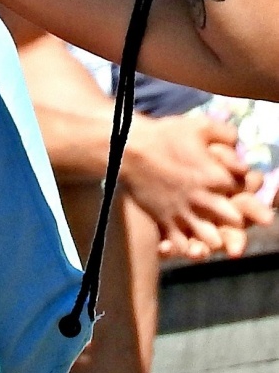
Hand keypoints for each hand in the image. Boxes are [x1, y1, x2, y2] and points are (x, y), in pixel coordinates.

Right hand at [123, 113, 272, 257]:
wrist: (127, 149)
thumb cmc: (164, 135)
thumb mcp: (201, 125)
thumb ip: (227, 134)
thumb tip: (240, 145)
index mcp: (216, 176)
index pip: (246, 193)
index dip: (246, 193)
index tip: (239, 191)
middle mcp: (204, 198)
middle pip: (234, 221)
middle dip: (237, 221)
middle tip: (232, 218)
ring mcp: (183, 212)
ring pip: (210, 238)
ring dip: (215, 238)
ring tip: (213, 235)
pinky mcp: (164, 219)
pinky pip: (181, 244)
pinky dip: (186, 247)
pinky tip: (188, 242)